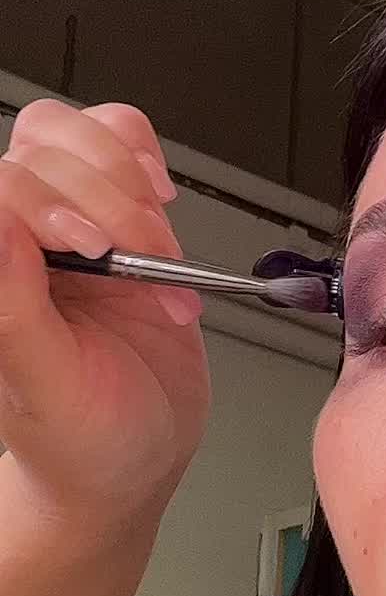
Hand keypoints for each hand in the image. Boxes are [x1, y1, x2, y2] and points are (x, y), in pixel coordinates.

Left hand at [0, 99, 210, 530]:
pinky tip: (160, 204)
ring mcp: (65, 223)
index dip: (50, 203)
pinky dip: (146, 158)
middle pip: (43, 154)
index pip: (1, 190)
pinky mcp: (115, 214)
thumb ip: (12, 314)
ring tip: (156, 251)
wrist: (137, 459)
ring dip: (132, 186)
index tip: (95, 250)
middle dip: (108, 206)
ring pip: (79, 135)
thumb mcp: (48, 394)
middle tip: (140, 269)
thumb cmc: (81, 443)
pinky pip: (120, 141)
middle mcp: (16, 245)